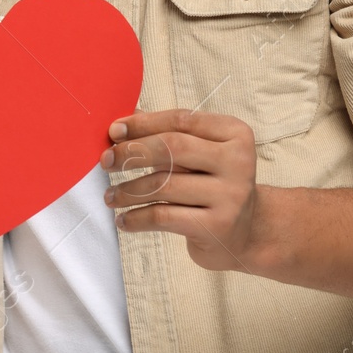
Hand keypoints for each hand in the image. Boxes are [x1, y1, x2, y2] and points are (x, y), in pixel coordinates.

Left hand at [101, 109, 261, 272]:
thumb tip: (121, 123)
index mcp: (235, 134)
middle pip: (172, 148)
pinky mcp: (217, 227)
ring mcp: (230, 196)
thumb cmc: (214, 184)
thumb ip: (167, 134)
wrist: (247, 233)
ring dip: (128, 190)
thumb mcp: (200, 154)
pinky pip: (163, 217)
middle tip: (105, 161)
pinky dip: (136, 218)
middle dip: (132, 152)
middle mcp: (238, 162)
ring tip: (110, 196)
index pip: (181, 120)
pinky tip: (124, 220)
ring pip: (164, 185)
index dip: (143, 123)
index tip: (114, 131)